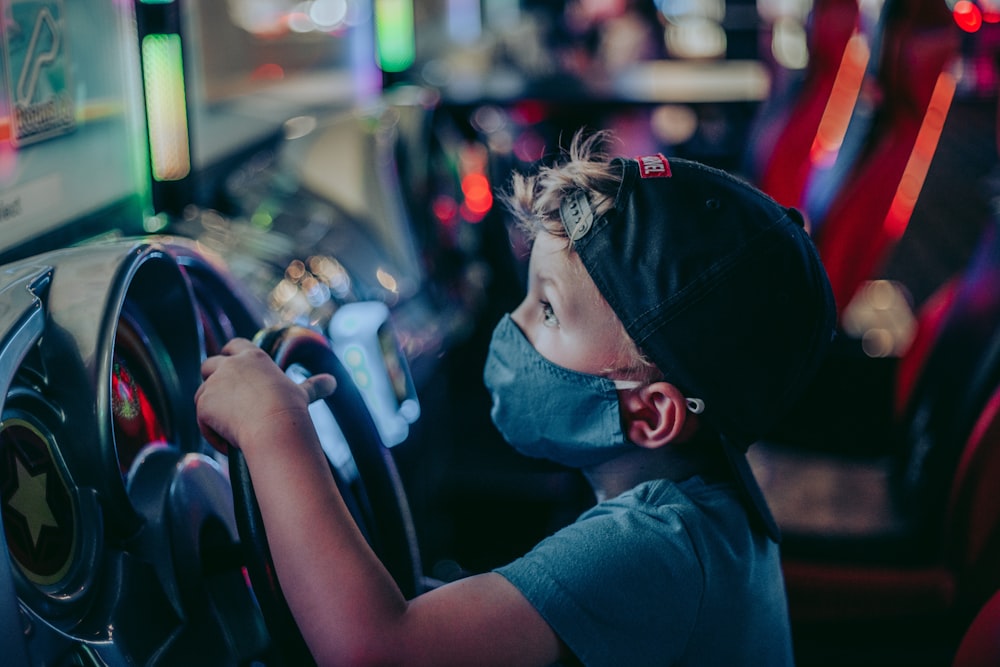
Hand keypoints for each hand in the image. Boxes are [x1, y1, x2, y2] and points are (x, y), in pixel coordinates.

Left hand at [195, 337, 335, 453]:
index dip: (229, 354)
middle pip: (209, 364)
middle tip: (224, 401)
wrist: (274, 427)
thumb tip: (333, 382)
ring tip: (233, 429)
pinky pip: (202, 420)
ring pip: (202, 394)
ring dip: (212, 410)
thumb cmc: (291, 410)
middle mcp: (231, 365)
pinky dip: (212, 432)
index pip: (234, 345)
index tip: (230, 364)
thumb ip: (314, 386)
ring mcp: (214, 383)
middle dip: (211, 379)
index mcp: (254, 357)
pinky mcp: (203, 404)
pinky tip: (230, 442)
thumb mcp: (302, 394)